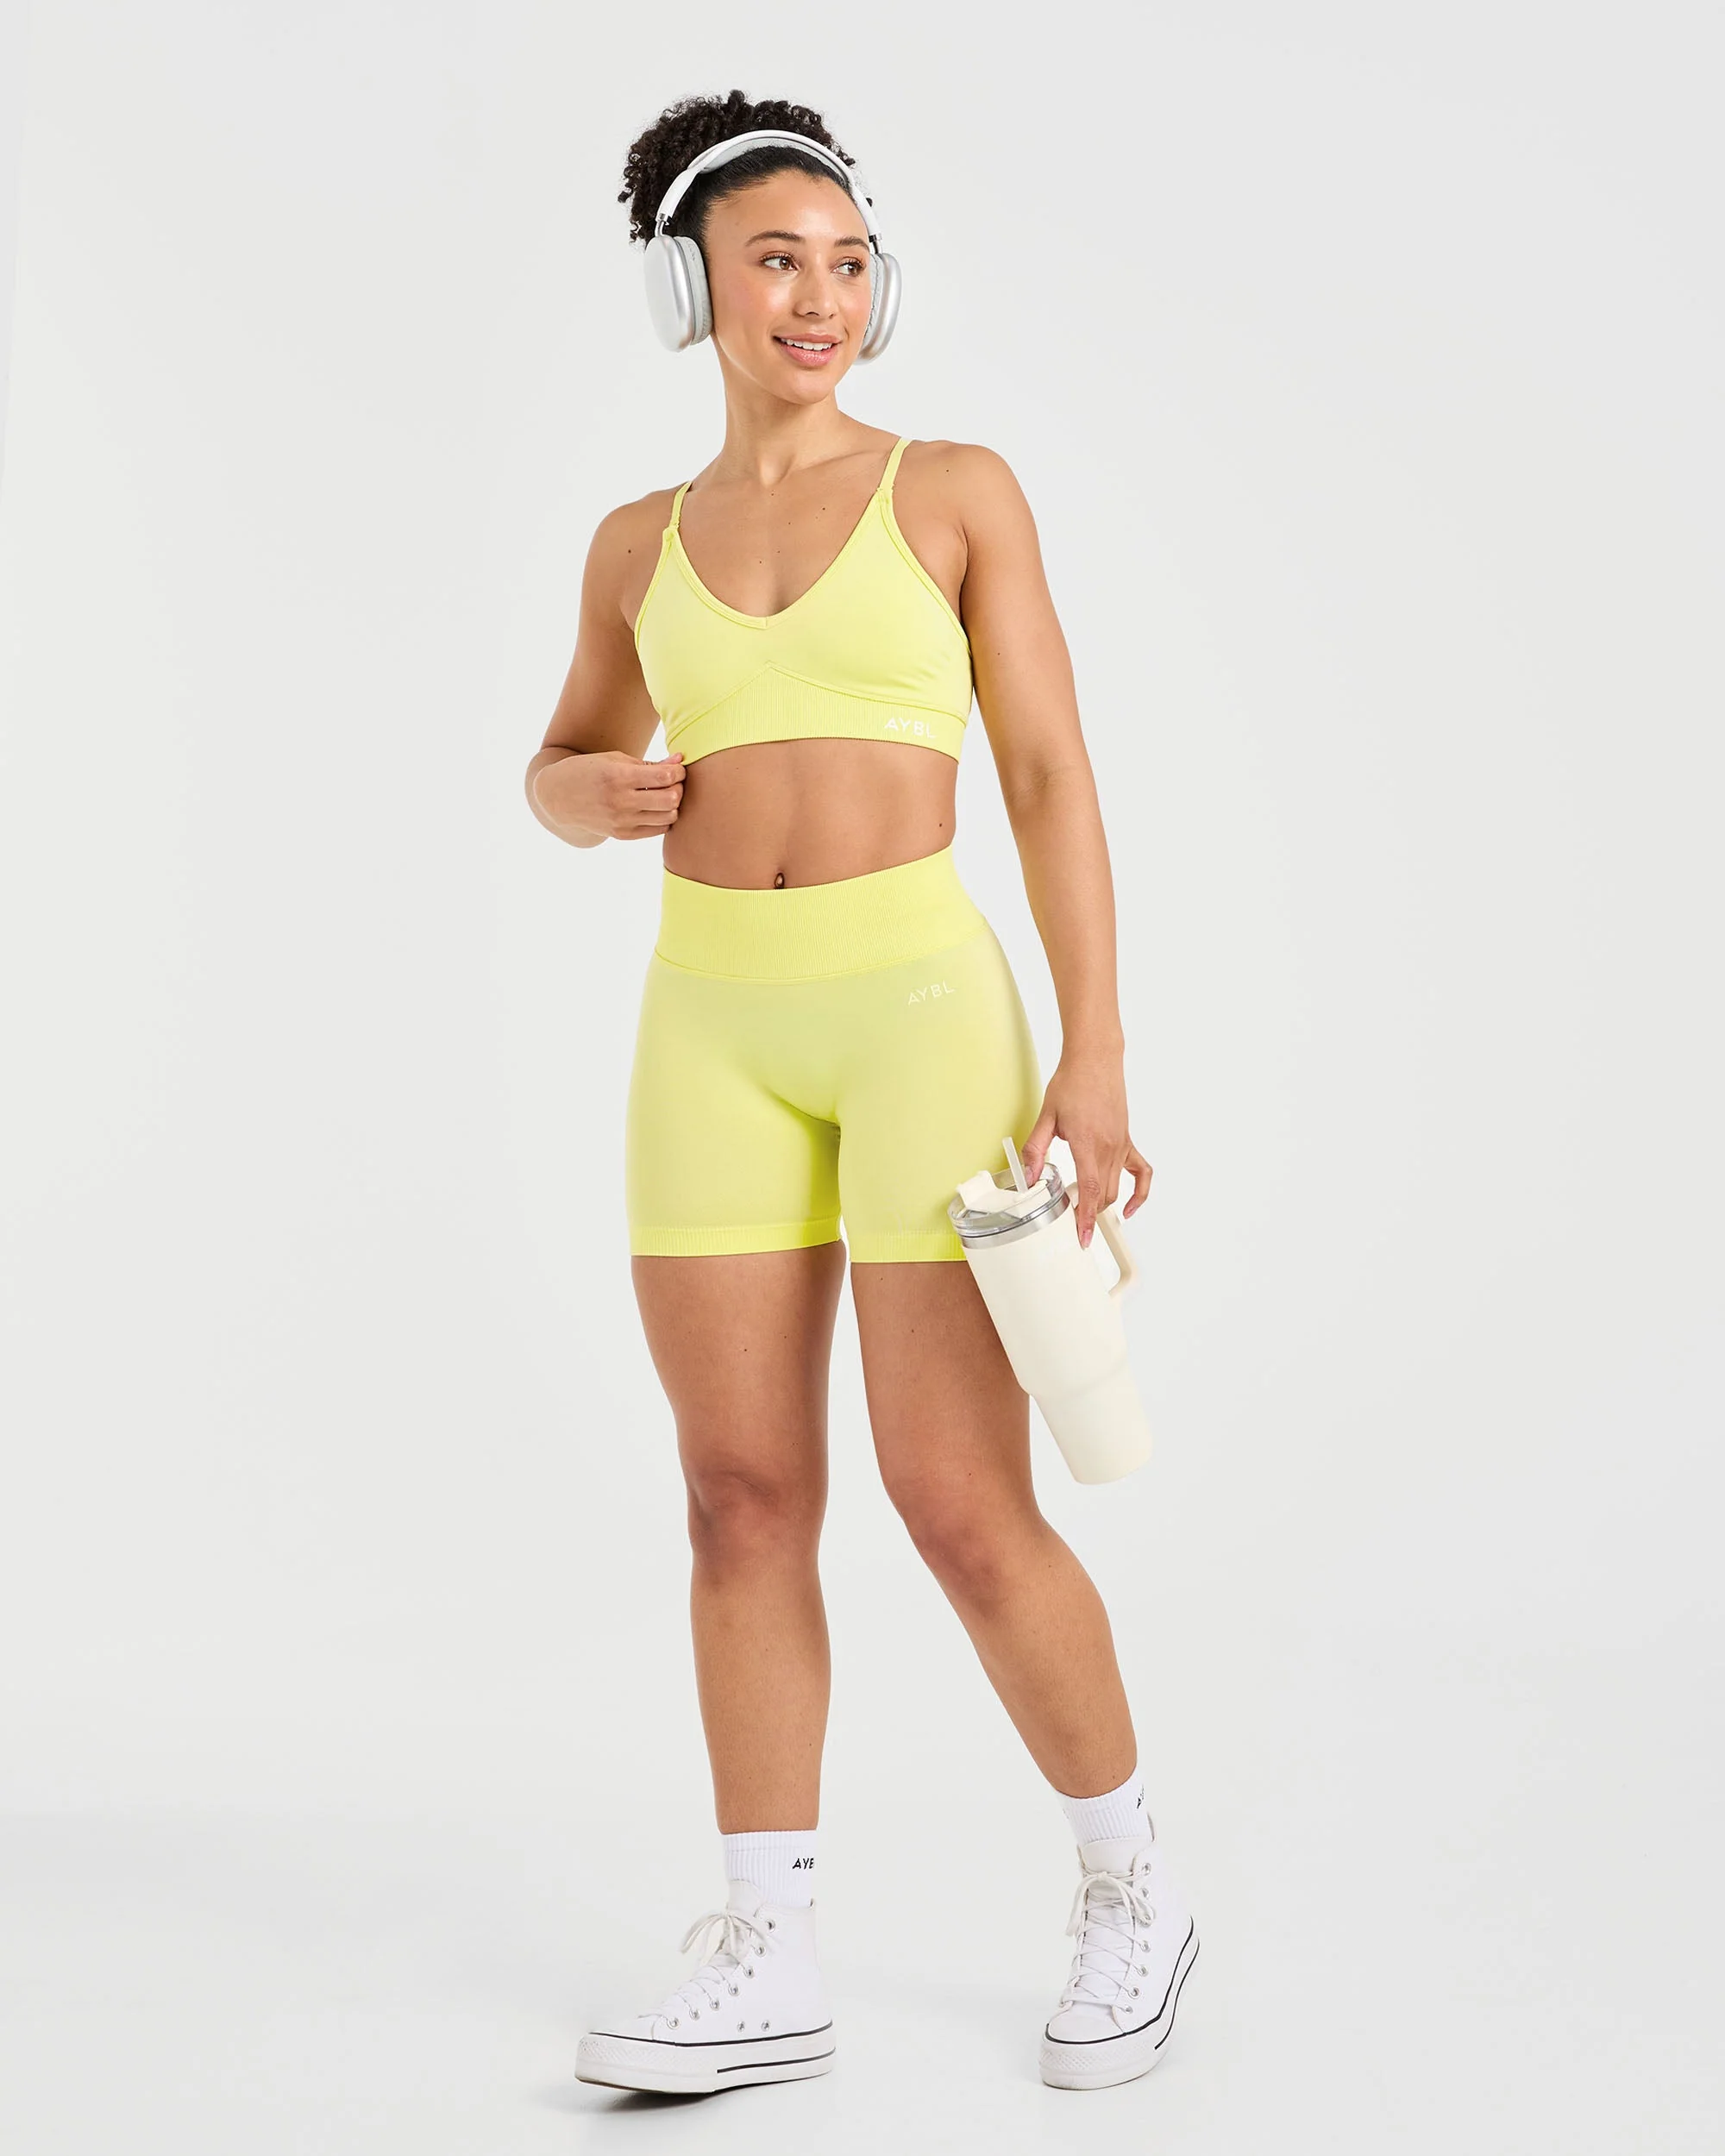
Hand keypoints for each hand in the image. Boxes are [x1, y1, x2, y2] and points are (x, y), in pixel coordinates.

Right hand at [533, 749, 683, 839]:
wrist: (558, 797)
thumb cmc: (589, 771)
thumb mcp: (615, 760)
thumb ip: (650, 764)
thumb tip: (680, 760)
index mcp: (618, 776)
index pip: (664, 777)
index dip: (678, 772)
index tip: (677, 768)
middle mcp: (620, 801)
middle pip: (671, 799)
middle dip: (679, 788)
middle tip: (674, 782)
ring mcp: (621, 821)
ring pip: (668, 817)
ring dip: (673, 805)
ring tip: (664, 795)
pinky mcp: (621, 835)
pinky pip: (658, 830)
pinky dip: (663, 818)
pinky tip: (655, 808)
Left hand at [1019, 1046, 1152, 1249]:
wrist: (1095, 1060)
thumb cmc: (1071, 1083)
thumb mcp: (1046, 1117)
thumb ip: (1036, 1150)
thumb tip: (1027, 1177)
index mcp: (1088, 1143)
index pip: (1090, 1190)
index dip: (1086, 1218)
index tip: (1083, 1237)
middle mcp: (1109, 1148)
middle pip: (1103, 1194)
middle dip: (1089, 1214)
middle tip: (1069, 1221)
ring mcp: (1122, 1145)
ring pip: (1117, 1187)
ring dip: (1103, 1204)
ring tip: (1085, 1211)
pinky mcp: (1127, 1140)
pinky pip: (1141, 1171)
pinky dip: (1139, 1192)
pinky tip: (1129, 1205)